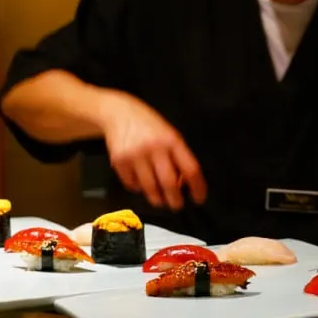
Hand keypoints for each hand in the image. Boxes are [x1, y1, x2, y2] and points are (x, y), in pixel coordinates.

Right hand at [98, 91, 206, 210]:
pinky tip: (140, 181)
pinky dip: (138, 188)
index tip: (199, 198)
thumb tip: (183, 184)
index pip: (190, 169)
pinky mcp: (120, 161)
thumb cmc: (148, 126)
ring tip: (160, 199)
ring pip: (150, 188)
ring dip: (157, 199)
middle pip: (169, 183)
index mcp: (172, 141)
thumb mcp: (169, 134)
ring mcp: (136, 155)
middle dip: (175, 200)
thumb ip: (177, 157)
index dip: (197, 187)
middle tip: (177, 205)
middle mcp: (155, 148)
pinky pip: (132, 185)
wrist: (119, 113)